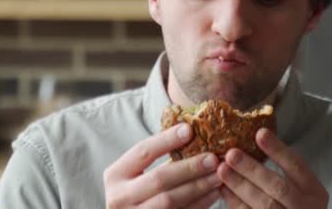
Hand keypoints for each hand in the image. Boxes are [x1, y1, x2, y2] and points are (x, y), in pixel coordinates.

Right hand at [104, 123, 222, 207]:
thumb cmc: (133, 194)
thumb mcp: (132, 175)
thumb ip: (152, 159)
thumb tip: (188, 132)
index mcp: (114, 175)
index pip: (143, 152)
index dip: (166, 140)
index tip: (190, 130)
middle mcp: (119, 197)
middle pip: (159, 179)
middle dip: (189, 167)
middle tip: (212, 158)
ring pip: (170, 201)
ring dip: (198, 187)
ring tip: (217, 176)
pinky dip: (198, 205)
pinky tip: (212, 194)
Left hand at [218, 128, 328, 208]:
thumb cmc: (291, 204)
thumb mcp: (298, 187)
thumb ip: (282, 168)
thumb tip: (254, 138)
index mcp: (314, 192)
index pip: (297, 166)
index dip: (278, 150)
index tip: (260, 133)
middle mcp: (305, 208)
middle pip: (278, 187)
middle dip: (253, 169)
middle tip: (231, 154)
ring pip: (264, 204)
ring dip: (240, 185)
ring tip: (222, 169)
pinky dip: (235, 202)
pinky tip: (223, 189)